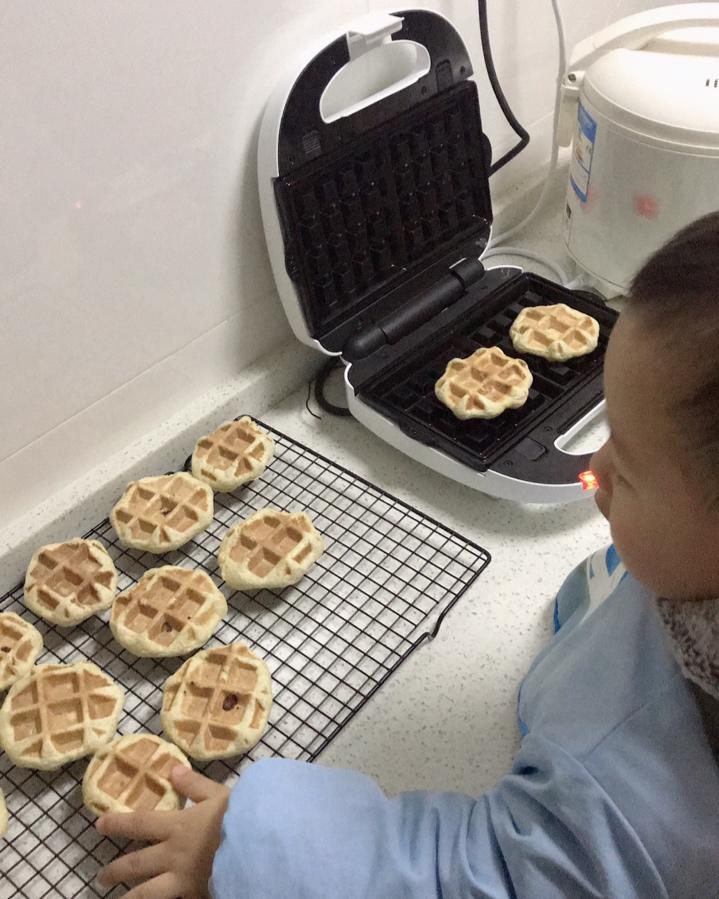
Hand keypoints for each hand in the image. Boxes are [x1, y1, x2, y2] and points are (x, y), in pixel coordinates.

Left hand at [96, 766, 229, 898]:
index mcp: (177, 826)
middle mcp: (173, 855)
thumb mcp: (219, 793)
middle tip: (100, 877)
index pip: (140, 823)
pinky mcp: (195, 895)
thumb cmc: (240, 817)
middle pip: (136, 864)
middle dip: (115, 870)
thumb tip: (172, 769)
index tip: (98, 825)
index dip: (117, 824)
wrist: (257, 847)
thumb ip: (195, 784)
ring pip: (145, 894)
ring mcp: (182, 880)